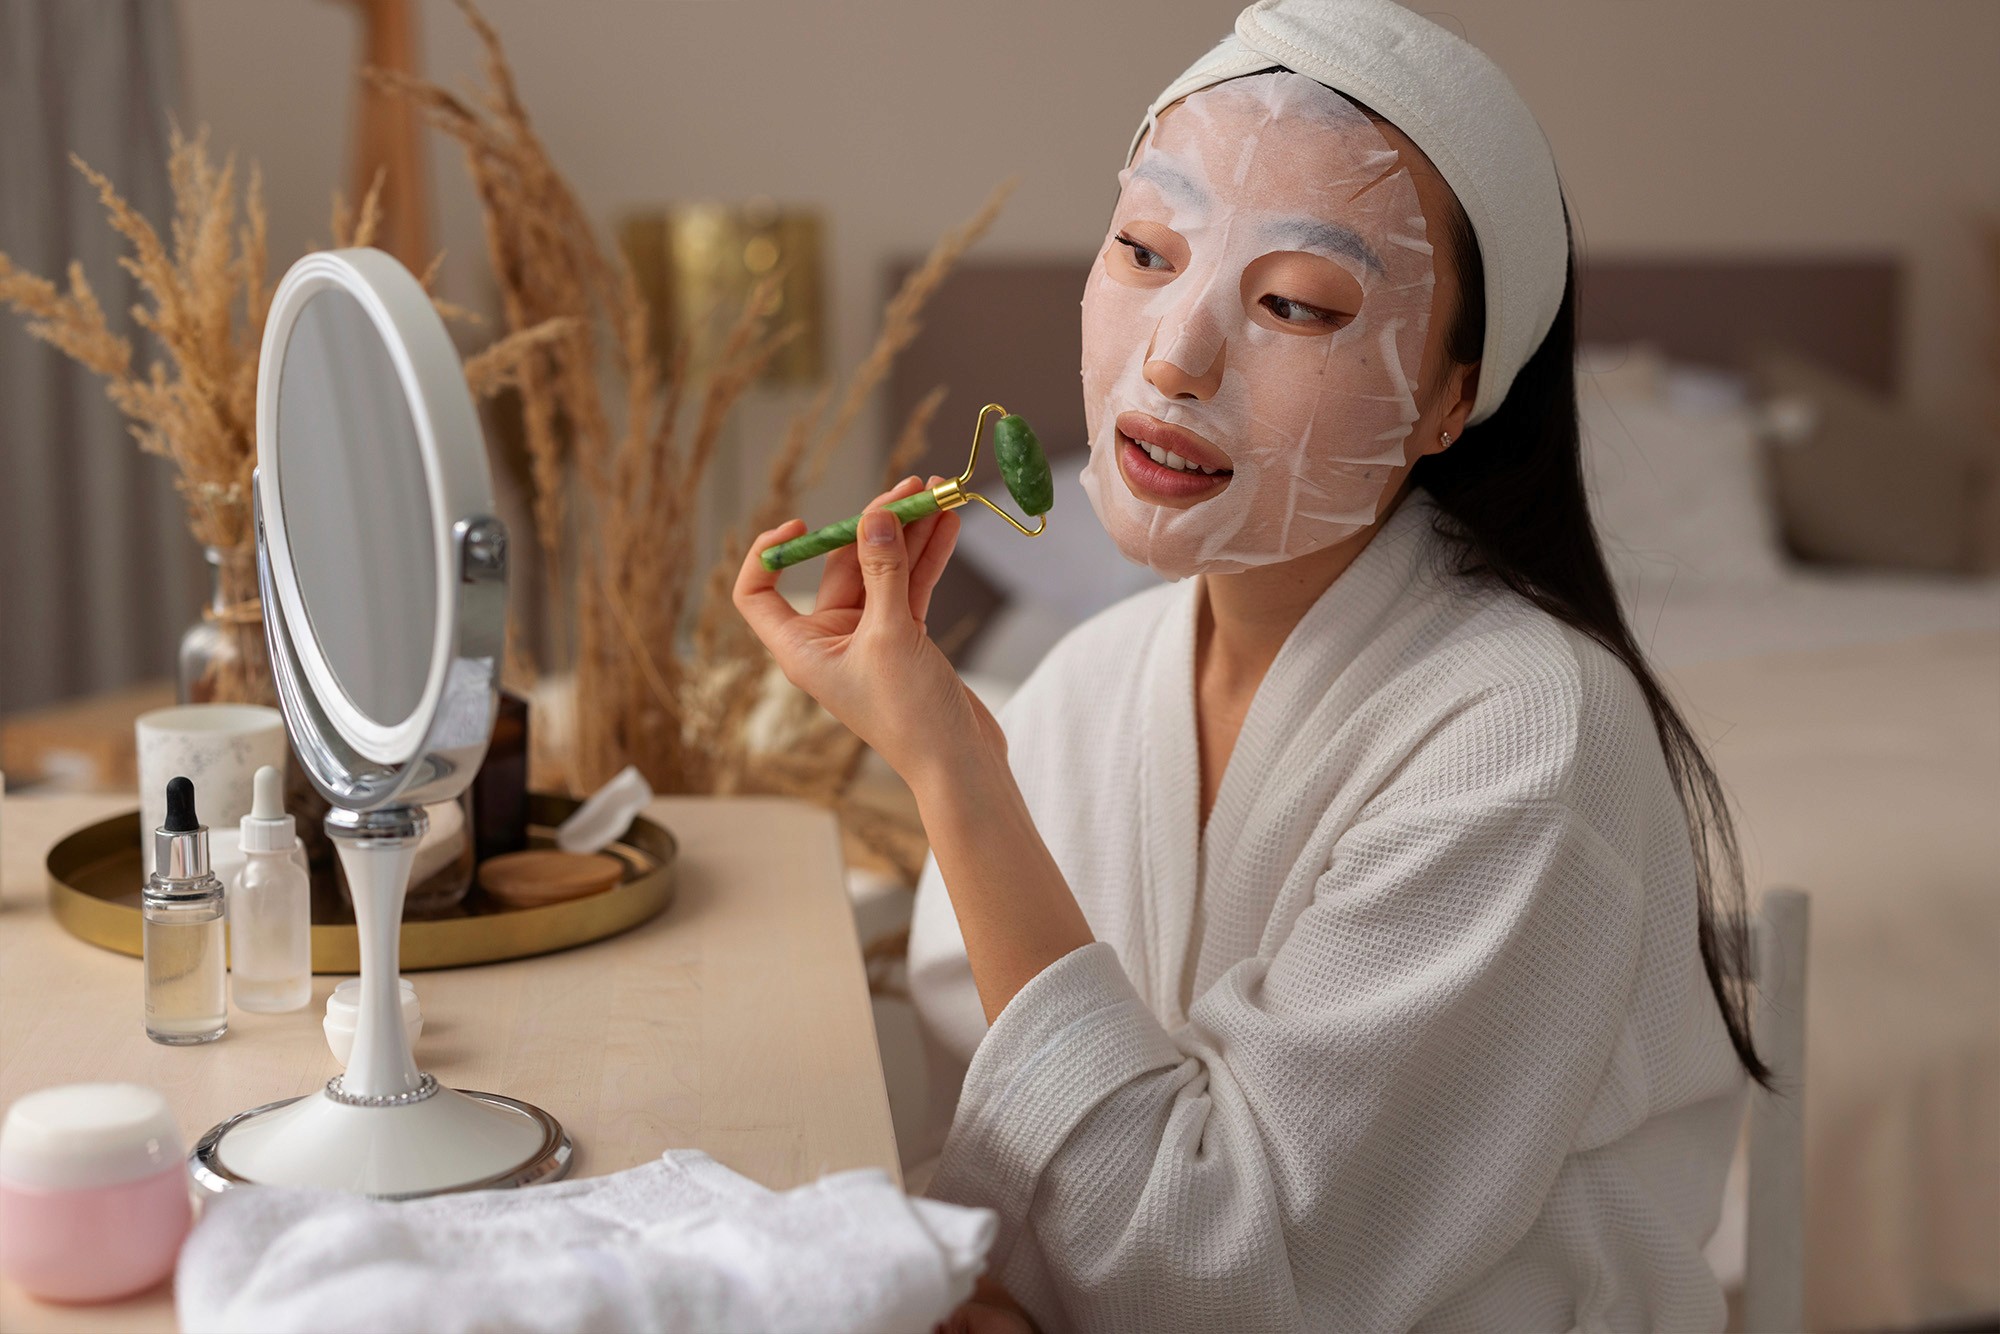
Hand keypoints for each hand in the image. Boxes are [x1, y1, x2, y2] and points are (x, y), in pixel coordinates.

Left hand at [734, 475, 1005, 782]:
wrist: (959, 764)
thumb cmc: (911, 716)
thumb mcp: (892, 634)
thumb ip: (883, 571)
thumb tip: (874, 515)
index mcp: (802, 648)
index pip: (757, 594)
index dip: (769, 553)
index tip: (801, 522)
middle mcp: (830, 641)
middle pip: (839, 567)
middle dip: (873, 526)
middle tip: (909, 489)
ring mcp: (869, 639)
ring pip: (883, 571)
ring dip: (909, 534)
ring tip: (937, 494)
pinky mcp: (905, 640)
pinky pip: (911, 586)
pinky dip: (928, 557)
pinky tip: (948, 524)